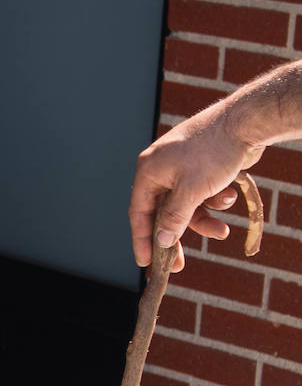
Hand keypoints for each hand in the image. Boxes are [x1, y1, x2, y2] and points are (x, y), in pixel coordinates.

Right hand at [129, 107, 262, 272]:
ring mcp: (182, 168)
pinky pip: (202, 193)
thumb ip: (174, 219)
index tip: (146, 263)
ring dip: (204, 218)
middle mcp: (162, 170)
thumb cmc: (214, 150)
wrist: (247, 121)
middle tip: (178, 264)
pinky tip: (230, 194)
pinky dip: (215, 199)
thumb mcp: (192, 191)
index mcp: (149, 172)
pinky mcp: (202, 167)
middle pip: (163, 213)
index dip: (141, 240)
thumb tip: (161, 241)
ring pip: (187, 205)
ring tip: (222, 230)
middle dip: (176, 236)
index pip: (138, 213)